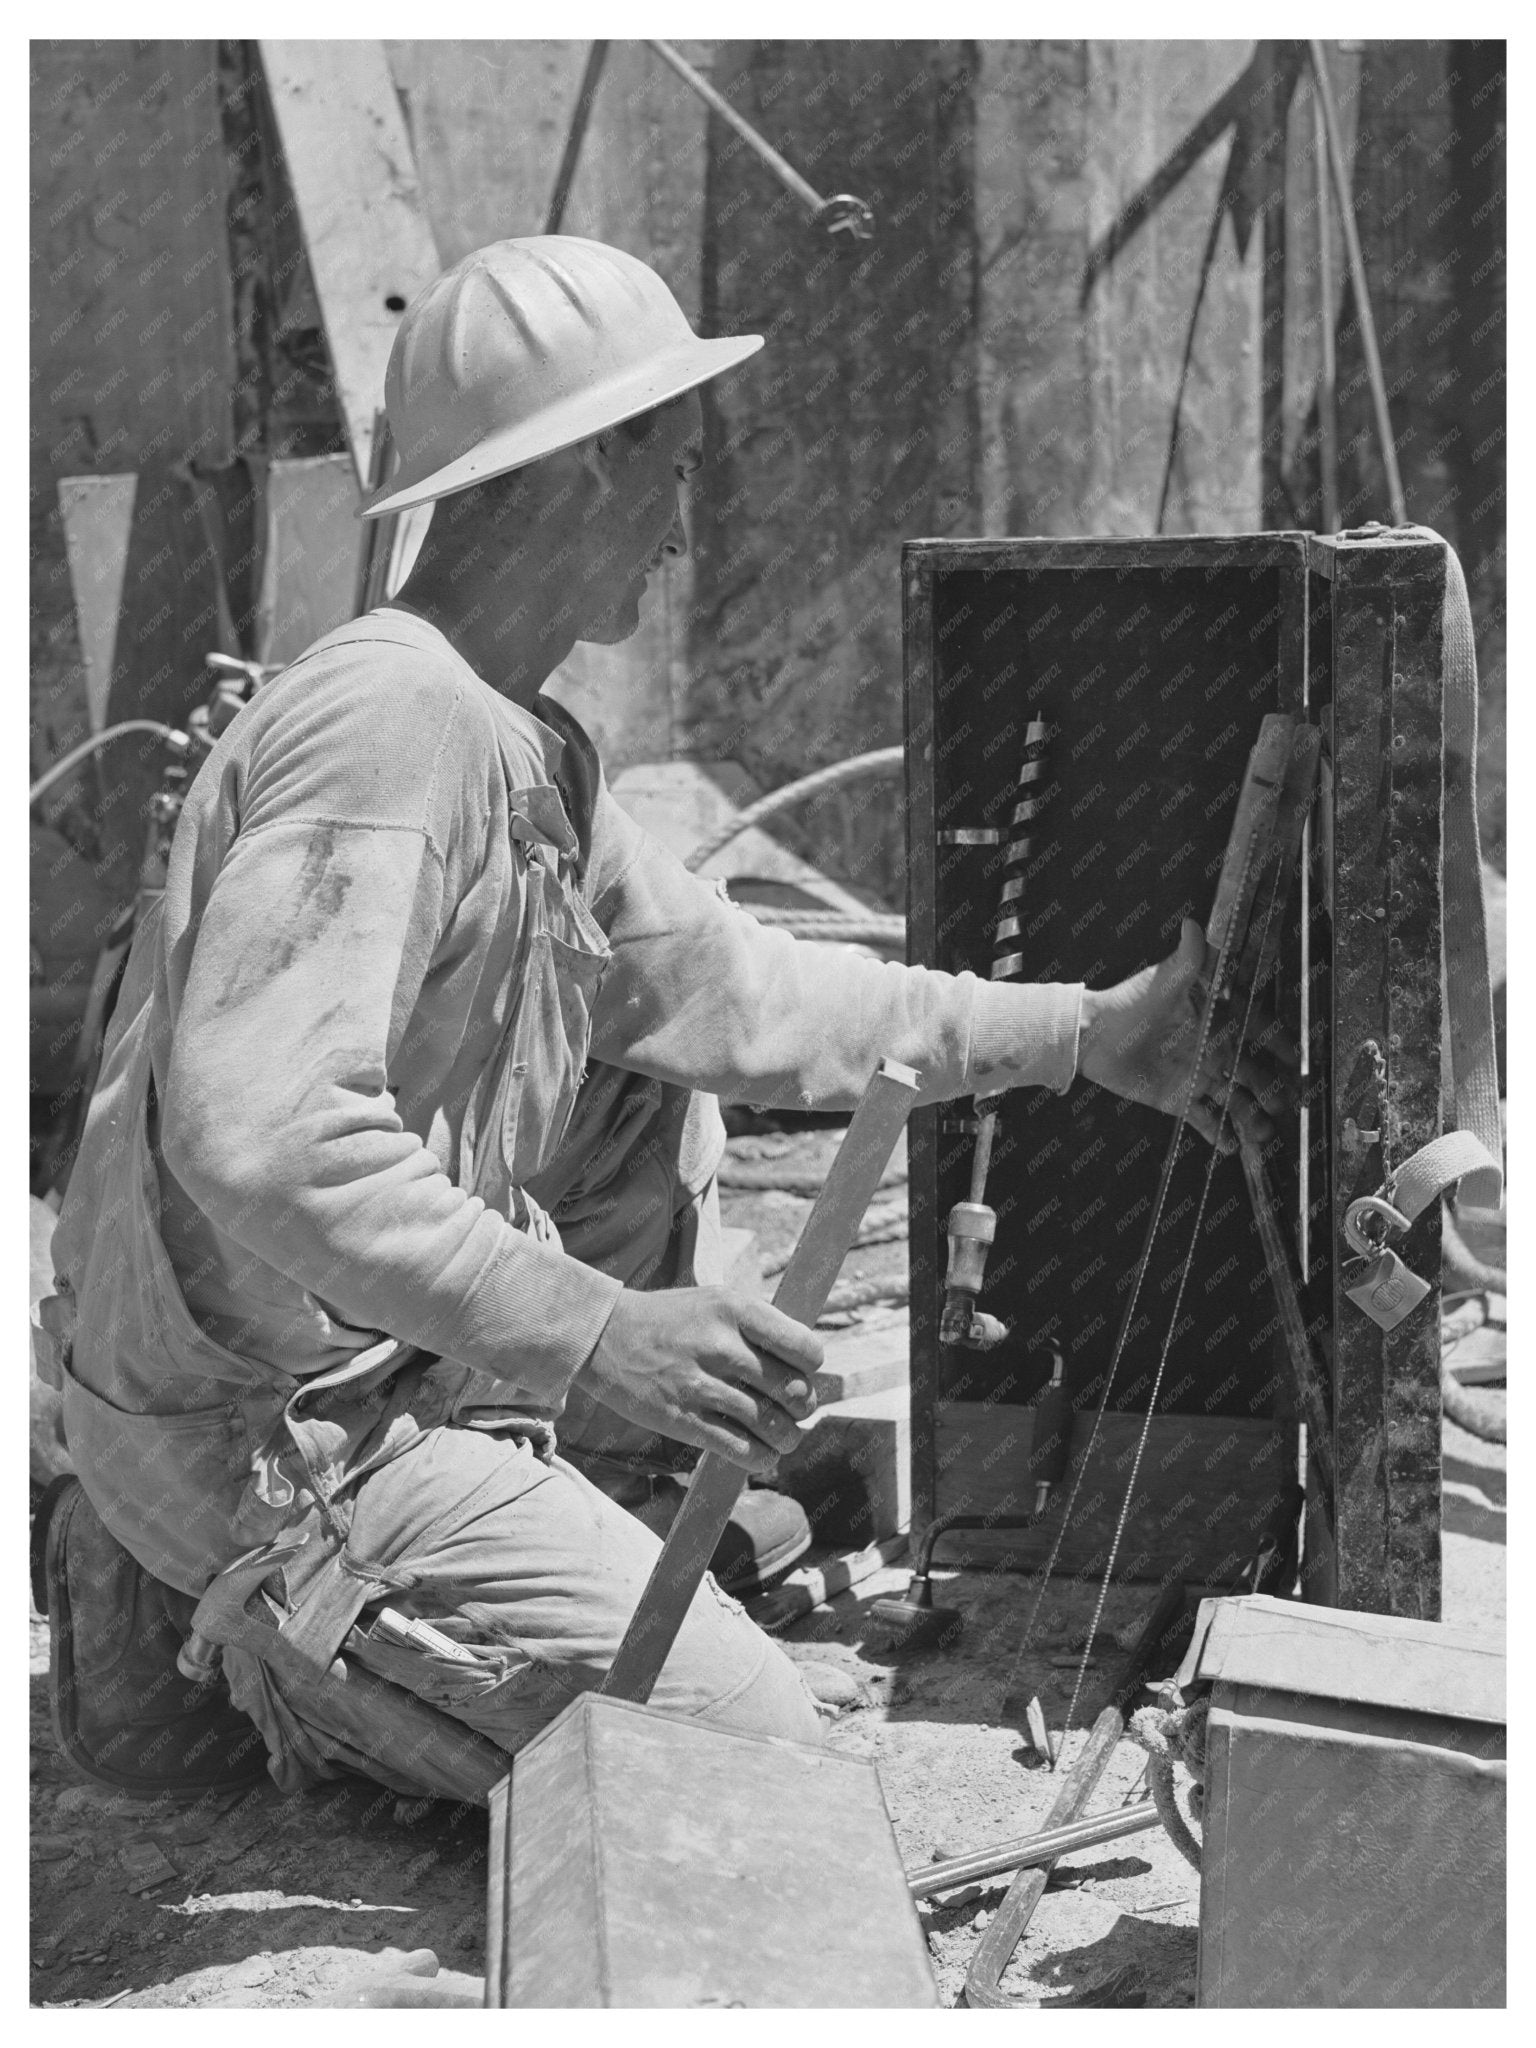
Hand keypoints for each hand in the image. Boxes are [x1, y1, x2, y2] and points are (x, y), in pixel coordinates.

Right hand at [580, 1287, 821, 1475]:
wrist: (604, 1335)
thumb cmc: (670, 1320)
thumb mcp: (716, 1302)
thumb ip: (759, 1328)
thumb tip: (808, 1366)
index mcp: (735, 1310)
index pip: (804, 1348)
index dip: (811, 1366)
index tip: (801, 1370)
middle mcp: (721, 1346)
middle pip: (794, 1390)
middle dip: (803, 1406)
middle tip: (794, 1408)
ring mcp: (700, 1385)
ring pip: (772, 1426)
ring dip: (786, 1438)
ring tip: (782, 1436)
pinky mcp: (683, 1420)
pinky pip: (742, 1450)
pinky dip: (761, 1458)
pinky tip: (760, 1453)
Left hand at [1079, 918, 1298, 1151]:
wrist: (1092, 1036)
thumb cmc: (1129, 1003)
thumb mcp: (1162, 981)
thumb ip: (1185, 959)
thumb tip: (1192, 923)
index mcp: (1215, 1021)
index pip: (1256, 1032)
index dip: (1279, 1044)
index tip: (1297, 1058)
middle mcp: (1212, 1051)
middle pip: (1252, 1072)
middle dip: (1273, 1088)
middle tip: (1290, 1102)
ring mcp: (1198, 1077)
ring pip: (1235, 1100)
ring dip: (1251, 1117)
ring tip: (1263, 1134)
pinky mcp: (1178, 1099)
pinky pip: (1204, 1120)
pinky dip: (1217, 1134)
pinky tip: (1230, 1146)